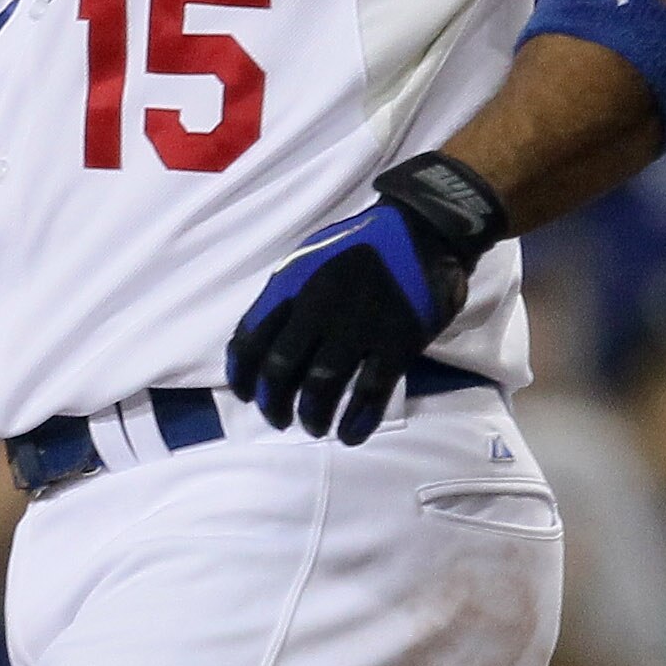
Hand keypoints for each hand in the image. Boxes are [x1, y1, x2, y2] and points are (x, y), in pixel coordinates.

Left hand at [227, 154, 503, 443]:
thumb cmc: (361, 247)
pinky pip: (370, 393)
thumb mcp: (309, 260)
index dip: (241, 375)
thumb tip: (259, 342)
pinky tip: (349, 435)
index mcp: (292, 286)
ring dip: (312, 417)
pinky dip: (356, 421)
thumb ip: (283, 297)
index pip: (249, 339)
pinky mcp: (398, 342)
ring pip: (322, 388)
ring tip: (314, 427)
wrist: (424, 230)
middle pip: (281, 371)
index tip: (246, 395)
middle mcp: (319, 308)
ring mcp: (359, 326)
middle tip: (279, 419)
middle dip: (273, 404)